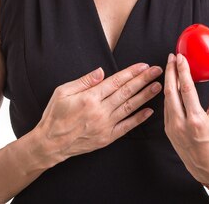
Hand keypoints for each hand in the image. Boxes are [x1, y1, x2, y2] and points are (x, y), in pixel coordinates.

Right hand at [35, 63, 162, 162]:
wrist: (50, 143)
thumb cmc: (55, 116)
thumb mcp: (62, 92)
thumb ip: (84, 81)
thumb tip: (101, 71)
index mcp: (90, 97)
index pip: (116, 81)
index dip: (132, 72)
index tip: (144, 66)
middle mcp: (100, 110)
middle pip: (127, 92)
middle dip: (143, 80)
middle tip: (157, 71)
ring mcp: (105, 125)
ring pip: (130, 107)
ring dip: (145, 96)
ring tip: (157, 87)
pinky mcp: (107, 137)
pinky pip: (126, 127)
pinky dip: (138, 119)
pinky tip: (149, 111)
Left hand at [163, 53, 208, 185]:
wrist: (206, 166)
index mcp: (195, 120)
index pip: (186, 89)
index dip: (182, 71)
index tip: (180, 57)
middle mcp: (181, 123)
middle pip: (171, 91)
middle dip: (170, 71)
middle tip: (172, 57)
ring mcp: (172, 127)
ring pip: (166, 98)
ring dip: (168, 81)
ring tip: (171, 67)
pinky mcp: (167, 130)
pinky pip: (166, 107)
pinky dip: (168, 94)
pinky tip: (171, 85)